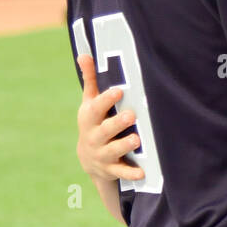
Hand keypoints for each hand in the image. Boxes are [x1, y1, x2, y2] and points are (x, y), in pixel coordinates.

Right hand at [76, 55, 144, 182]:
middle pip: (105, 130)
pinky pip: (121, 172)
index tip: (119, 90)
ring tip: (137, 139)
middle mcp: (94, 136)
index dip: (107, 99)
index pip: (97, 108)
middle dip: (117, 123)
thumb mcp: (89, 103)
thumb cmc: (94, 122)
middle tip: (132, 115)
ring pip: (113, 150)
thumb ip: (90, 81)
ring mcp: (102, 154)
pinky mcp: (111, 169)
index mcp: (90, 118)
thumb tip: (84, 54)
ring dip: (124, 145)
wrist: (89, 159)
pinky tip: (142, 172)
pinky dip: (130, 173)